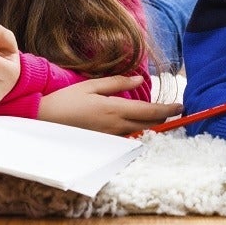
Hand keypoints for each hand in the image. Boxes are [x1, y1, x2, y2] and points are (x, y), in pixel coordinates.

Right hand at [37, 75, 182, 134]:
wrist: (44, 122)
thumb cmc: (66, 100)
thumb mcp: (91, 86)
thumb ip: (117, 83)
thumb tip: (139, 81)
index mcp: (115, 109)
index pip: (150, 112)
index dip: (168, 110)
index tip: (181, 106)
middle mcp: (116, 126)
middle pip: (149, 124)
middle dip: (164, 117)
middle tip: (175, 109)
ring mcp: (110, 137)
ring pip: (139, 131)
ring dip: (150, 123)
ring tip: (159, 114)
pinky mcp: (104, 143)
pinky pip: (126, 136)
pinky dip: (136, 129)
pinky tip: (136, 122)